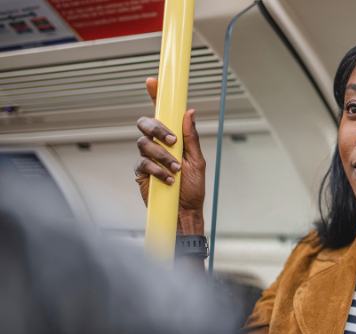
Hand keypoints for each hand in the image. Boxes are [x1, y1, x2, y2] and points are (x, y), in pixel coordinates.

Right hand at [134, 77, 205, 231]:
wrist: (184, 212)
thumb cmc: (192, 188)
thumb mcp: (197, 161)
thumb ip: (192, 137)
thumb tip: (190, 112)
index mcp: (173, 138)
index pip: (162, 113)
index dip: (156, 95)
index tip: (153, 82)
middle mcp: (158, 144)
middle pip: (145, 123)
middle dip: (157, 129)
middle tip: (173, 141)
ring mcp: (147, 157)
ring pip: (143, 143)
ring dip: (162, 155)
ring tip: (175, 169)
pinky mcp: (140, 172)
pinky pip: (142, 163)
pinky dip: (156, 170)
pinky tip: (168, 179)